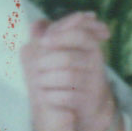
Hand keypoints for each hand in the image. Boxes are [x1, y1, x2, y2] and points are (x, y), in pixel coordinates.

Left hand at [25, 12, 121, 130]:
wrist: (90, 106)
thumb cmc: (74, 74)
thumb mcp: (66, 52)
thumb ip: (52, 38)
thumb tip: (35, 24)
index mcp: (91, 47)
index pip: (79, 35)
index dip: (60, 37)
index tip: (42, 42)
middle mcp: (95, 63)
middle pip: (69, 58)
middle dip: (48, 62)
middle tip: (37, 66)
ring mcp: (93, 83)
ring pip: (68, 78)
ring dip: (48, 80)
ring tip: (39, 81)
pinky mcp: (87, 101)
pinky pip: (67, 97)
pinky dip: (52, 96)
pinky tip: (45, 95)